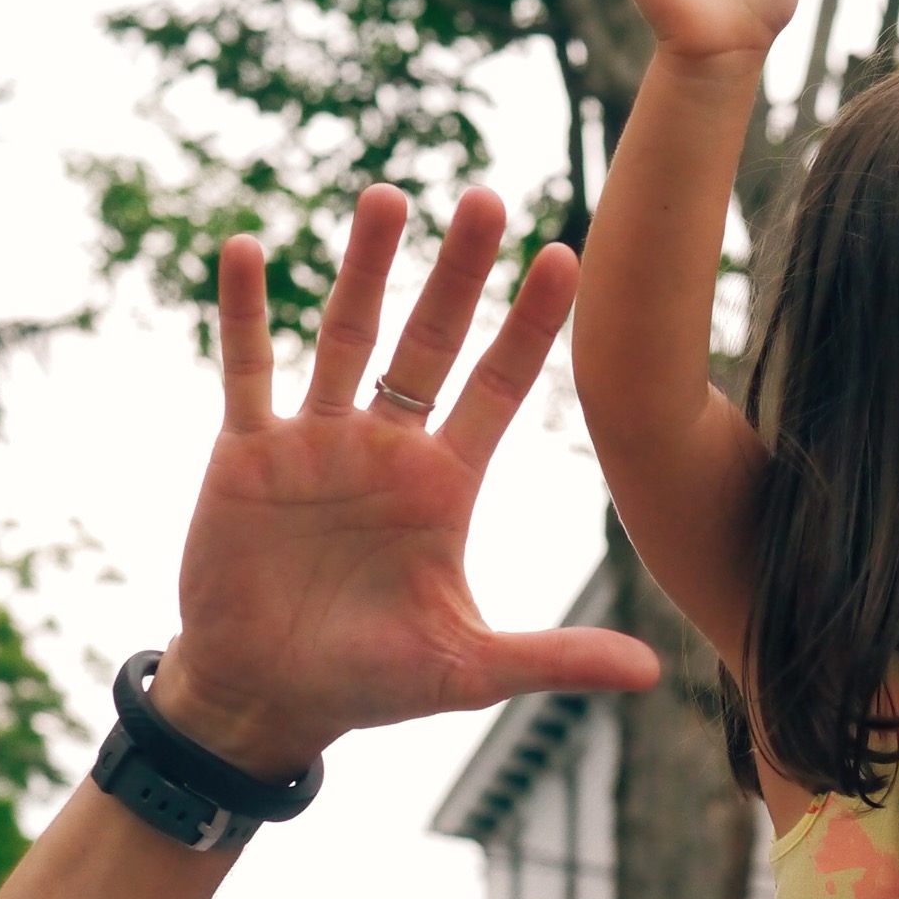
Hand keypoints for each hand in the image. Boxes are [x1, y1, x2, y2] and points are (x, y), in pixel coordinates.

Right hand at [153, 186, 659, 778]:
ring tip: (389, 198)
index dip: (531, 327)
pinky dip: (244, 312)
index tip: (565, 259)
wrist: (267, 700)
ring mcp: (317, 444)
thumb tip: (653, 673)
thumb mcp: (469, 671)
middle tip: (487, 198)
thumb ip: (555, 660)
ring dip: (366, 269)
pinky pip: (248, 371)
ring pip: (347, 337)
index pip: (501, 387)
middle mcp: (389, 450)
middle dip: (458, 274)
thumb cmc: (371, 685)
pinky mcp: (246, 455)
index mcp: (447, 487)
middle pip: (431, 341)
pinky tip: (245, 248)